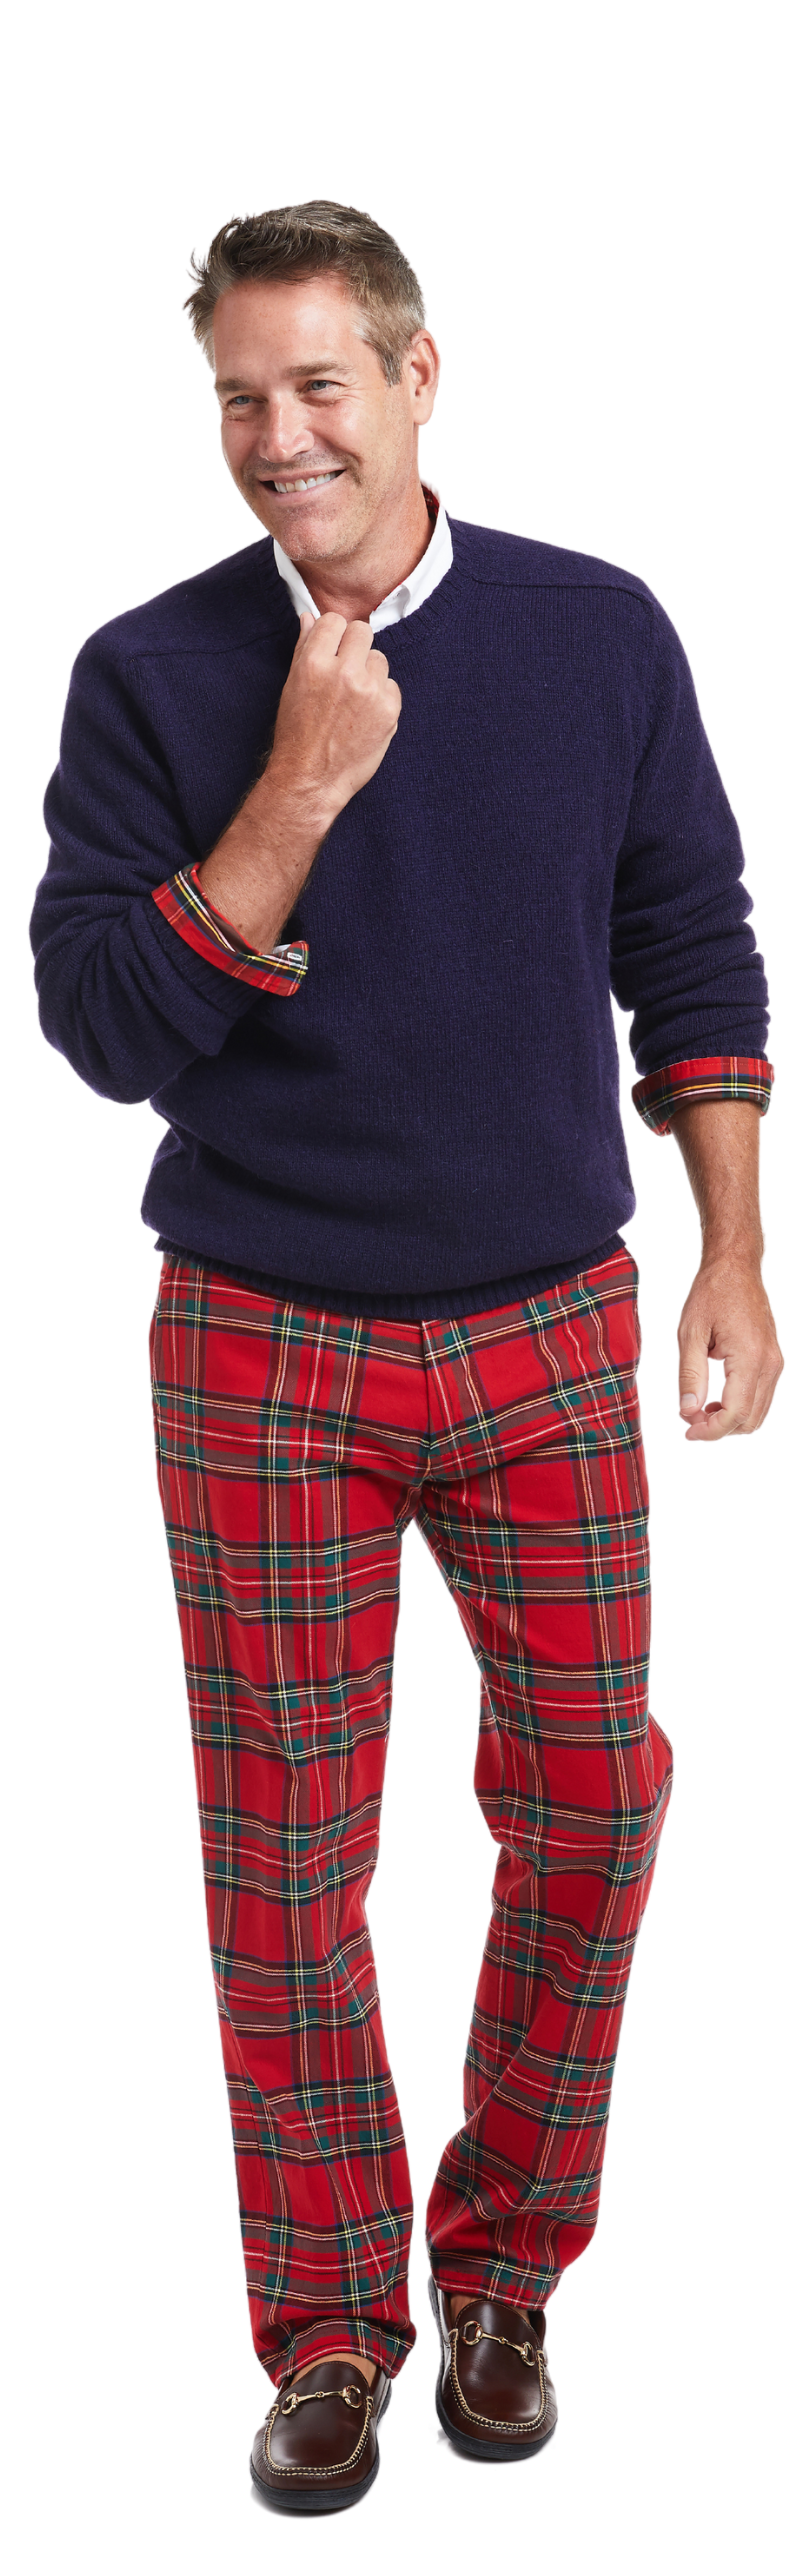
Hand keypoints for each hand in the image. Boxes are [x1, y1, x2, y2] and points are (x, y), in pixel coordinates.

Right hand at [268, 610, 401, 822]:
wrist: (311, 779)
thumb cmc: (297, 734)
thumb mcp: (292, 686)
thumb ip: (304, 648)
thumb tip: (309, 617)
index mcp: (314, 663)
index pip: (334, 620)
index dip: (334, 635)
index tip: (333, 650)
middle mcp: (343, 672)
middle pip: (363, 632)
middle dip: (355, 648)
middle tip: (346, 673)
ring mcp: (369, 691)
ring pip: (380, 660)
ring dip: (370, 674)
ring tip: (353, 700)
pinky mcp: (389, 710)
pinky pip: (392, 686)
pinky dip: (381, 698)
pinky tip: (364, 716)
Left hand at [678, 1251, 782, 1438]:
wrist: (736, 1268)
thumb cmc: (713, 1293)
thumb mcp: (690, 1333)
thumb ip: (690, 1376)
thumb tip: (688, 1411)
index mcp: (749, 1357)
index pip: (735, 1412)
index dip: (710, 1430)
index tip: (687, 1430)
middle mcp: (769, 1363)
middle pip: (750, 1420)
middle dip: (719, 1428)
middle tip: (689, 1417)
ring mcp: (775, 1362)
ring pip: (758, 1413)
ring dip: (730, 1419)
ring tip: (700, 1407)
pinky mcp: (773, 1360)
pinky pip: (761, 1396)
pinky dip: (740, 1406)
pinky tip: (715, 1397)